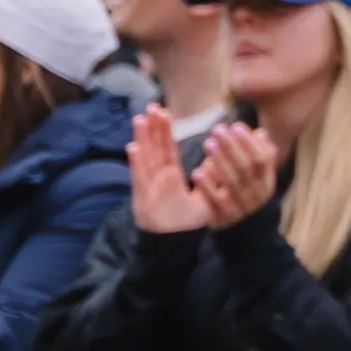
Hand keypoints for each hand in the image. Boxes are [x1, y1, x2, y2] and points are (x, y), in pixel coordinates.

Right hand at [127, 106, 205, 234]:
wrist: (172, 243)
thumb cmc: (185, 222)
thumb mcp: (202, 197)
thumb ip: (208, 177)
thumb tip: (217, 160)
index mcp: (170, 175)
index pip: (168, 149)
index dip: (164, 131)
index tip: (163, 111)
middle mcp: (158, 177)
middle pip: (154, 149)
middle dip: (152, 128)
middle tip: (152, 106)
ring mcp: (149, 186)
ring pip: (145, 158)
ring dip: (142, 139)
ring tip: (140, 119)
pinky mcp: (143, 197)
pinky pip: (139, 178)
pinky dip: (136, 164)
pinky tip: (133, 148)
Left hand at [194, 125, 280, 229]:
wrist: (241, 231)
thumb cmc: (245, 193)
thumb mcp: (257, 177)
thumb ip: (259, 155)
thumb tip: (260, 133)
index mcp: (266, 181)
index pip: (262, 158)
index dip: (249, 142)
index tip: (235, 126)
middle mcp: (256, 193)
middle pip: (246, 167)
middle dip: (232, 146)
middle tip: (217, 129)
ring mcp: (241, 206)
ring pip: (232, 181)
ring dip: (220, 161)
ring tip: (208, 144)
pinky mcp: (223, 217)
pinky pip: (215, 201)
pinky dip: (207, 186)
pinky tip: (197, 173)